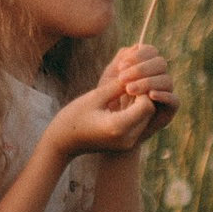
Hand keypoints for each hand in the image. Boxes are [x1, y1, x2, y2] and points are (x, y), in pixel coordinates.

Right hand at [50, 46, 175, 157]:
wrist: (62, 143)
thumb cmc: (73, 117)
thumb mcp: (95, 96)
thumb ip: (118, 84)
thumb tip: (136, 68)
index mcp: (118, 127)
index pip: (146, 103)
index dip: (141, 88)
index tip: (127, 79)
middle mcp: (127, 139)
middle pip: (150, 111)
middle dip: (143, 93)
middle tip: (128, 81)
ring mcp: (128, 143)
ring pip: (147, 117)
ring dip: (140, 101)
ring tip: (124, 90)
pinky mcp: (126, 143)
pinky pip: (140, 122)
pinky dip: (135, 109)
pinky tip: (122, 101)